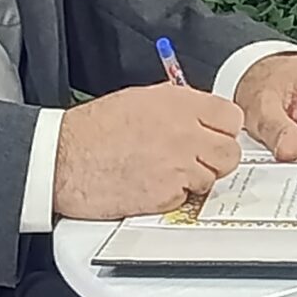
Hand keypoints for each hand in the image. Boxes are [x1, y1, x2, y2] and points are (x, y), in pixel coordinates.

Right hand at [53, 83, 243, 219]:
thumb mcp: (141, 99)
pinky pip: (186, 198)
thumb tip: (203, 115)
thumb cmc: (94, 129)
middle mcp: (184, 133)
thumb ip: (178, 105)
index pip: (232, 118)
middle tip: (197, 159)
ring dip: (195, 179)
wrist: (64, 158)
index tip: (215, 135)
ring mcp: (177, 166)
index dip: (224, 130)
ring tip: (169, 172)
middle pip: (230, 153)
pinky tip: (152, 184)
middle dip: (216, 159)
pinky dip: (174, 195)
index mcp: (179, 104)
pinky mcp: (165, 195)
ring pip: (211, 179)